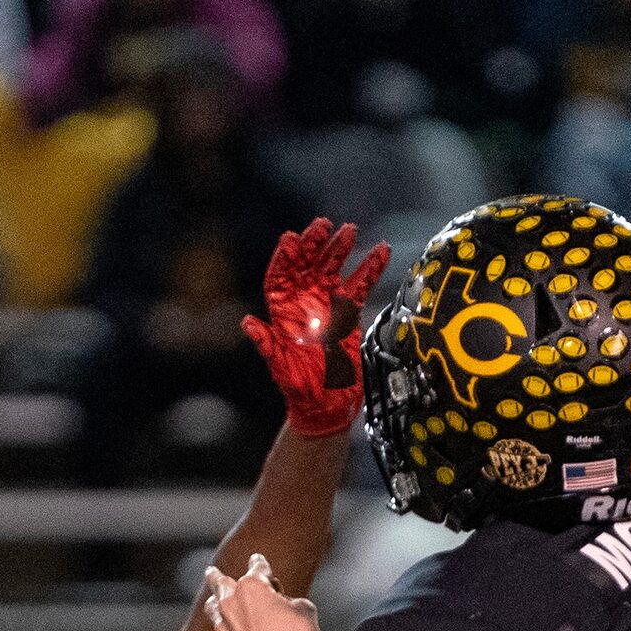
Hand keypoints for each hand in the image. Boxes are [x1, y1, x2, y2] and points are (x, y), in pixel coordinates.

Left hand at [201, 550, 321, 630]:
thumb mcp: (306, 611)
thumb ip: (292, 602)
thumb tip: (285, 607)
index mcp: (251, 587)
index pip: (257, 568)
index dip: (260, 563)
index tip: (258, 560)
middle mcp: (231, 604)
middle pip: (219, 583)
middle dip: (217, 576)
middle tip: (211, 572)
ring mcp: (224, 628)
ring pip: (213, 608)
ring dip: (215, 602)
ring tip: (213, 600)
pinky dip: (227, 630)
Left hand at [241, 218, 391, 437]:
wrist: (326, 405)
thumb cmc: (299, 387)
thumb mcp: (280, 367)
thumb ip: (267, 344)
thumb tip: (248, 324)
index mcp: (282, 313)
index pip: (281, 277)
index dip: (285, 258)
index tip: (292, 239)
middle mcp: (303, 304)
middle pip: (307, 266)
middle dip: (314, 245)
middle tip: (323, 225)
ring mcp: (327, 305)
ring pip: (333, 269)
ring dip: (340, 249)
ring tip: (349, 231)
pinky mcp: (349, 313)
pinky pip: (360, 285)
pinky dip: (371, 268)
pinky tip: (381, 251)